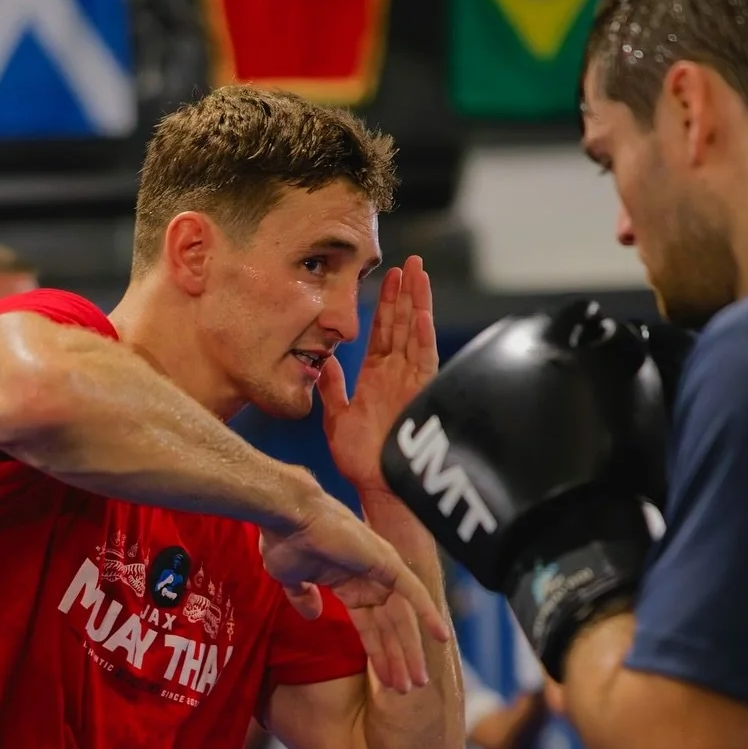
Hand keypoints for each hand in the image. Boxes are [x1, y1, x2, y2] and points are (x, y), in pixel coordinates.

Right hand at [260, 492, 449, 692]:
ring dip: (411, 649)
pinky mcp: (386, 562)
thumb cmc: (285, 542)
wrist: (286, 517)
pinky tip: (441, 637)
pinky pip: (414, 592)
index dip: (378, 655)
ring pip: (403, 618)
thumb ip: (304, 599)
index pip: (370, 627)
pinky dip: (428, 613)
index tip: (386, 682)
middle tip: (409, 689)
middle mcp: (370, 579)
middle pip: (391, 628)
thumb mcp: (292, 580)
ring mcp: (380, 570)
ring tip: (419, 680)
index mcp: (350, 584)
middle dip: (399, 659)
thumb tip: (314, 615)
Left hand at [321, 256, 437, 499]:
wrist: (377, 486)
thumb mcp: (337, 418)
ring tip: (417, 272)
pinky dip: (422, 335)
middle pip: (402, 325)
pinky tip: (421, 311)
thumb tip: (324, 362)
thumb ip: (331, 388)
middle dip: (404, 293)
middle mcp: (396, 375)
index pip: (383, 332)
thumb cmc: (360, 460)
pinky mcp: (419, 393)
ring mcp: (409, 382)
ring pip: (414, 333)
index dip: (385, 304)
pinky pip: (423, 358)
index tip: (387, 277)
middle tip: (408, 262)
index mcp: (376, 377)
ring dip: (416, 302)